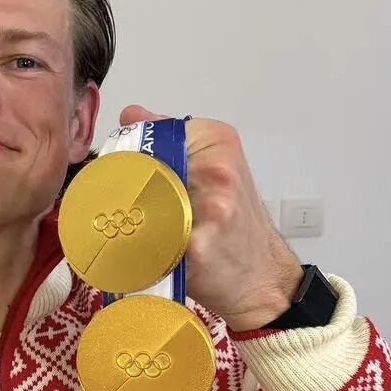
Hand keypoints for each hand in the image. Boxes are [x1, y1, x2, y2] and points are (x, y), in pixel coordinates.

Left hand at [119, 105, 303, 331]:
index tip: (131, 179)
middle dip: (129, 192)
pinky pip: (149, 241)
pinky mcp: (196, 244)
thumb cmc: (233, 225)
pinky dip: (140, 249)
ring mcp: (210, 206)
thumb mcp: (213, 168)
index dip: (133, 160)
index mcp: (218, 141)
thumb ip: (171, 141)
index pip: (150, 136)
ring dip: (132, 221)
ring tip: (141, 233)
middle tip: (131, 212)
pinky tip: (147, 254)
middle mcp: (217, 168)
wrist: (261, 275)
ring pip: (142, 205)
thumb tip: (131, 115)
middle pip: (142, 169)